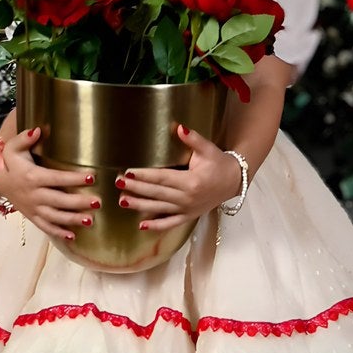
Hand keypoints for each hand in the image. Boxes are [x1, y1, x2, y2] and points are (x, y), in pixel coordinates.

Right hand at [0, 126, 101, 242]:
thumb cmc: (11, 162)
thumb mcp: (13, 148)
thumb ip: (24, 138)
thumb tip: (37, 130)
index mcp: (32, 177)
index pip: (57, 178)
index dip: (74, 178)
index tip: (91, 177)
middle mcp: (34, 195)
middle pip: (59, 201)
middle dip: (79, 202)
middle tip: (98, 202)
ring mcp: (33, 208)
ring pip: (55, 217)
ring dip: (73, 219)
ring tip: (91, 220)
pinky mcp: (32, 217)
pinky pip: (45, 227)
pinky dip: (58, 233)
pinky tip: (73, 236)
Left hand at [117, 123, 242, 231]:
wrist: (234, 181)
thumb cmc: (219, 163)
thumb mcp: (208, 149)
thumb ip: (193, 139)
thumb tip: (179, 127)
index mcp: (191, 181)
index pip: (162, 178)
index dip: (144, 175)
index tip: (127, 172)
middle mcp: (187, 198)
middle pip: (157, 193)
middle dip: (136, 188)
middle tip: (118, 182)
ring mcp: (188, 209)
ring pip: (159, 208)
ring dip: (140, 205)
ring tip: (122, 201)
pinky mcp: (189, 216)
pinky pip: (171, 223)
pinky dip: (157, 225)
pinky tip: (142, 225)